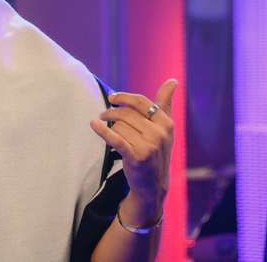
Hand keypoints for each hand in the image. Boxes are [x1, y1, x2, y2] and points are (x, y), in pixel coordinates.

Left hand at [90, 79, 176, 218]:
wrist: (153, 185)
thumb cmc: (156, 151)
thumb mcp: (165, 128)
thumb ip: (165, 103)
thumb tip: (173, 80)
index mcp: (167, 123)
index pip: (140, 102)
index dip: (123, 97)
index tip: (111, 98)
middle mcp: (160, 133)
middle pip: (127, 113)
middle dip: (112, 113)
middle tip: (103, 115)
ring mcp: (149, 146)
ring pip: (119, 126)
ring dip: (112, 129)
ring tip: (112, 134)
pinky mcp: (137, 157)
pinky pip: (116, 138)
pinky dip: (103, 131)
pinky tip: (94, 125)